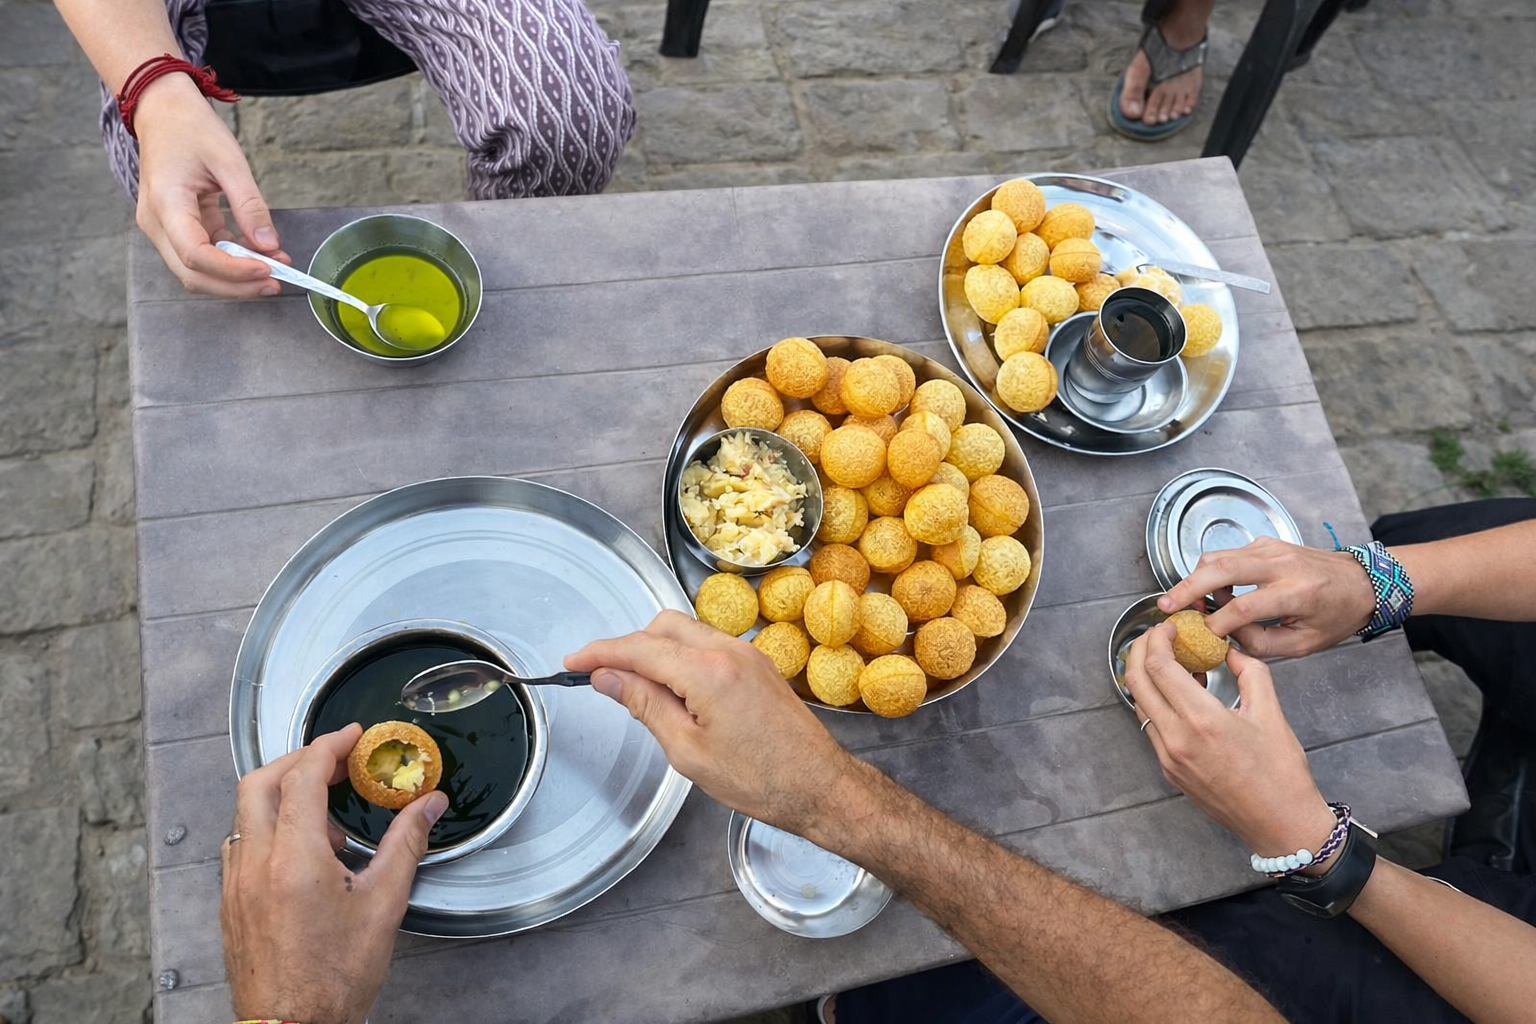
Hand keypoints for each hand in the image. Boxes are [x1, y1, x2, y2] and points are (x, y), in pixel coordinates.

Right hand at [132, 73, 289, 296]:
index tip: (269, 269)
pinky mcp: (176, 228)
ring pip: (197, 271)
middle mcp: (156, 223)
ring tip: (275, 268)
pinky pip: (203, 256)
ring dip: (235, 278)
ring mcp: (163, 229)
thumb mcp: (229, 161)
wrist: (162, 111)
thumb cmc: (191, 128)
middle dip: (236, 285)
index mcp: (165, 204)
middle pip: (193, 275)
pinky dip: (231, 261)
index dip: (234, 270)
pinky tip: (260, 256)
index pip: (196, 255)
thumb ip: (250, 205)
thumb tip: (270, 244)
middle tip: (277, 283)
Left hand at [221, 724, 448, 1023]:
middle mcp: (255, 865)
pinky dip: (269, 828)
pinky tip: (302, 852)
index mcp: (294, 861)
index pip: (302, 777)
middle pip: (260, 782)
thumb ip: (406, 844)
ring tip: (324, 813)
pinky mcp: (231, 903)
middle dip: (297, 761)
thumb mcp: (384, 906)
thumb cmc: (333, 980)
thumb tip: (428, 806)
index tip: (350, 738)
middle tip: (334, 761)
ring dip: (280, 794)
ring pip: (245, 813)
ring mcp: (236, 884)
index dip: (328, 747)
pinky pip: (241, 844)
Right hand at [565, 610, 852, 835]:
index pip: (640, 648)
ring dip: (656, 648)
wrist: (818, 786)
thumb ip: (645, 705)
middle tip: (604, 677)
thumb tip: (609, 678)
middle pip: (663, 626)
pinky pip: (709, 644)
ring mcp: (748, 654)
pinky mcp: (759, 664)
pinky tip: (675, 687)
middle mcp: (730, 651)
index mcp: (709, 672)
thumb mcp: (687, 751)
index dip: (601, 653)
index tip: (574, 662)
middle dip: (629, 645)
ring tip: (638, 687)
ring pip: (687, 630)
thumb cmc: (759, 780)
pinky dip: (683, 655)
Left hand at [1126, 623, 1336, 864]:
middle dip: (1141, 651)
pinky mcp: (1169, 771)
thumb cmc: (1281, 772)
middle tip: (1158, 636)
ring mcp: (1168, 758)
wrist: (1280, 825)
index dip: (1157, 639)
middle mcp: (1176, 739)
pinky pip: (1151, 728)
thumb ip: (1248, 671)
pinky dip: (1157, 704)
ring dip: (1147, 678)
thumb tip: (1228, 650)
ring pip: (1140, 705)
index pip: (1158, 667)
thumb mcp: (1271, 712)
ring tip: (1171, 663)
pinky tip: (1181, 697)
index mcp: (1202, 720)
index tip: (1169, 627)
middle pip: (1136, 682)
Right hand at [1158, 536, 1376, 657]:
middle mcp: (1281, 564)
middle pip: (1221, 569)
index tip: (1204, 637)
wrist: (1361, 581)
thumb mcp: (1306, 643)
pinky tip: (1212, 592)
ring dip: (1195, 579)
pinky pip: (1227, 554)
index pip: (1244, 606)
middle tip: (1166, 606)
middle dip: (1188, 587)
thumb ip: (1262, 643)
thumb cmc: (1337, 614)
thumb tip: (1227, 636)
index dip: (1217, 623)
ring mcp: (1271, 548)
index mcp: (1297, 593)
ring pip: (1218, 556)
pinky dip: (1211, 572)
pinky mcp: (1264, 543)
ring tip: (1189, 604)